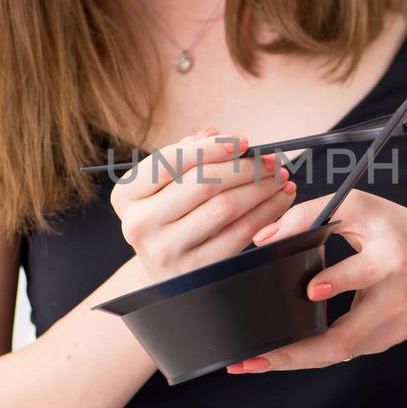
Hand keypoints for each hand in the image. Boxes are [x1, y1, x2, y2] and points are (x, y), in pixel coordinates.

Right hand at [109, 127, 297, 282]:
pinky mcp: (196, 270)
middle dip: (245, 167)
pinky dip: (266, 213)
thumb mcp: (166, 186)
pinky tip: (279, 200)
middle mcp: (140, 224)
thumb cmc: (170, 216)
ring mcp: (167, 250)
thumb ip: (186, 155)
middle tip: (272, 161)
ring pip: (225, 207)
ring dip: (261, 188)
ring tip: (280, 178)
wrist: (165, 273)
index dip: (212, 147)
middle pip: (203, 183)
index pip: (171, 161)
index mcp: (126, 195)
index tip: (244, 141)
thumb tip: (214, 134)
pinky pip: (240, 233)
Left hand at [226, 188, 406, 373]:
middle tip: (254, 357)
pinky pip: (341, 352)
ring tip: (250, 362)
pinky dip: (307, 356)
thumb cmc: (394, 231)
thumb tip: (263, 239)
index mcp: (392, 257)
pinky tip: (275, 357)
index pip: (367, 271)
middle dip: (297, 351)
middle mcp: (395, 298)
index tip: (312, 289)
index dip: (341, 280)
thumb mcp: (361, 209)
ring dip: (293, 360)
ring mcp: (391, 327)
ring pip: (338, 353)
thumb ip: (311, 214)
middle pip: (347, 337)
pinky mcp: (384, 342)